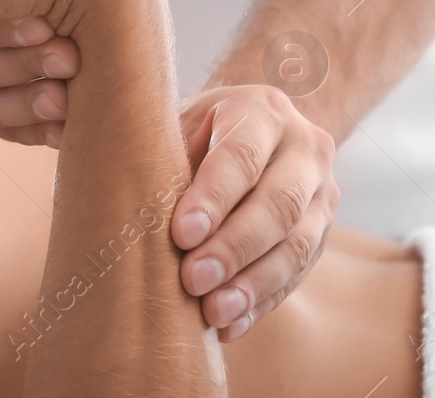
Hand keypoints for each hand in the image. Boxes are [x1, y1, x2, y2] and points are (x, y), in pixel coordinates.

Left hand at [171, 85, 338, 341]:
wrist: (255, 129)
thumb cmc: (200, 131)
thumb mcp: (181, 122)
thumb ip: (161, 152)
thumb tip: (111, 186)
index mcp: (262, 111)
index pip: (243, 155)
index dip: (214, 197)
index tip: (182, 234)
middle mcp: (305, 148)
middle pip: (280, 203)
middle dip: (235, 247)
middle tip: (193, 279)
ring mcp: (322, 193)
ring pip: (297, 245)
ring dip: (252, 284)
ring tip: (212, 312)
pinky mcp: (323, 233)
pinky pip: (298, 274)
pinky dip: (261, 303)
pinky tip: (230, 325)